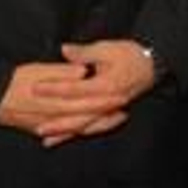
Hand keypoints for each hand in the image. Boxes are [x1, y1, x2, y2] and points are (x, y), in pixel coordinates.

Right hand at [0, 57, 135, 147]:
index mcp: (56, 102)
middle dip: (106, 116)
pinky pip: (61, 135)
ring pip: (76, 129)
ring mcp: (46, 127)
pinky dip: (74, 134)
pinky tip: (79, 133)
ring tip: (111, 121)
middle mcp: (54, 118)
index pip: (87, 102)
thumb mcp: (37, 70)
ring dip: (95, 125)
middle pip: (86, 118)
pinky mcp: (37, 130)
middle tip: (124, 113)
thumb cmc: (11, 81)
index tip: (122, 96)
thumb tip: (83, 72)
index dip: (105, 100)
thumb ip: (61, 72)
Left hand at [30, 40, 158, 146]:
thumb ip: (84, 53)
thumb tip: (64, 50)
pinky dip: (77, 133)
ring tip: (46, 139)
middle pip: (79, 116)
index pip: (74, 89)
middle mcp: (108, 103)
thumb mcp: (107, 48)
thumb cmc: (129, 55)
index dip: (54, 89)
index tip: (36, 88)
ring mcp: (110, 111)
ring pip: (85, 126)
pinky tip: (64, 138)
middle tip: (37, 128)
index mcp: (106, 85)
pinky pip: (92, 127)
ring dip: (66, 134)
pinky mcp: (110, 113)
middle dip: (57, 123)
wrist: (151, 66)